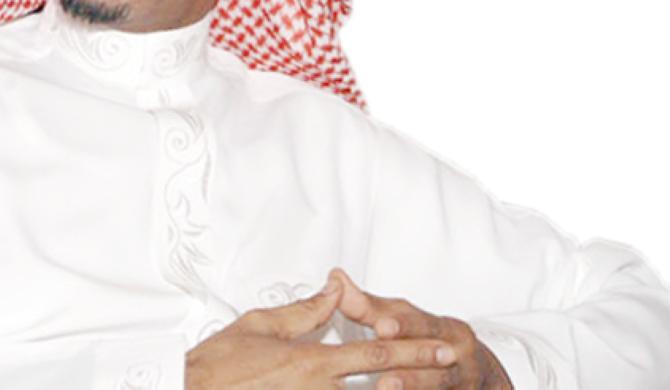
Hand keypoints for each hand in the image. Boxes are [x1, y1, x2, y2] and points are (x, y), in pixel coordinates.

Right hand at [185, 274, 463, 388]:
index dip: (411, 348)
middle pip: (382, 388)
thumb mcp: (260, 325)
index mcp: (313, 362)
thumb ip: (305, 310)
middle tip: (449, 369)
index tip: (441, 346)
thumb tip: (335, 290)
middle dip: (419, 377)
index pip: (375, 354)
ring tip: (425, 387)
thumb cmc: (219, 365)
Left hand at [331, 268, 513, 388]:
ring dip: (412, 388)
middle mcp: (459, 355)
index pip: (424, 324)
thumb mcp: (407, 319)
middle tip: (383, 377)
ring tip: (385, 389)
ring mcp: (461, 382)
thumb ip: (370, 305)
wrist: (479, 375)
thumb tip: (335, 278)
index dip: (403, 326)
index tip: (381, 327)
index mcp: (447, 328)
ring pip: (438, 385)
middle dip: (410, 370)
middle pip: (435, 361)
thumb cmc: (432, 338)